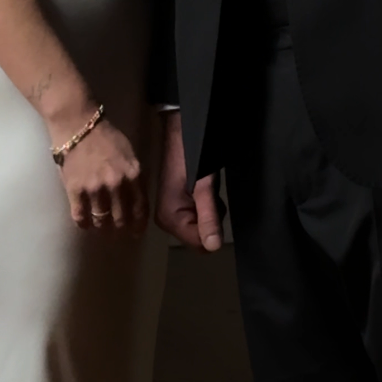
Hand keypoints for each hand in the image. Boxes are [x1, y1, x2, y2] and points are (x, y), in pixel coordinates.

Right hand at [55, 114, 148, 232]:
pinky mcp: (75, 190)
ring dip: (102, 227)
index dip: (139, 224)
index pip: (140, 208)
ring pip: (101, 220)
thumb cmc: (105, 136)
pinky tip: (85, 223)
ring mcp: (95, 189)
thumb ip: (134, 176)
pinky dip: (83, 224)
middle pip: (121, 218)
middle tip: (117, 230)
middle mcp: (116, 185)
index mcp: (133, 174)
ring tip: (101, 227)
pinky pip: (80, 217)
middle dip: (120, 227)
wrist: (78, 124)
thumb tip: (136, 197)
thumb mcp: (129, 153)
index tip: (136, 232)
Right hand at [154, 113, 223, 250]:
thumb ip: (209, 217)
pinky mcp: (177, 205)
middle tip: (210, 195)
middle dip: (212, 220)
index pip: (200, 245)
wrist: (181, 132)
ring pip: (202, 227)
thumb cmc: (192, 158)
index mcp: (169, 220)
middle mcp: (167, 221)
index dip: (213, 229)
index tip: (213, 204)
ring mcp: (171, 213)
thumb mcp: (205, 188)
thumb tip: (214, 248)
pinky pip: (199, 217)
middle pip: (200, 237)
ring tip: (207, 188)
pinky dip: (207, 206)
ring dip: (211, 211)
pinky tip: (204, 189)